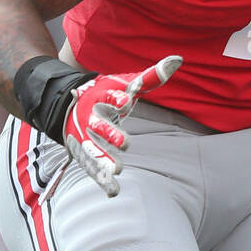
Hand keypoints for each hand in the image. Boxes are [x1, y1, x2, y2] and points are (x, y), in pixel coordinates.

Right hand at [62, 56, 181, 197]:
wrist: (71, 107)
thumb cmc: (106, 94)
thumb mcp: (126, 84)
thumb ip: (151, 76)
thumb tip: (178, 59)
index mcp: (101, 97)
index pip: (109, 96)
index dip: (118, 98)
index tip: (126, 100)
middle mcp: (92, 118)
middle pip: (100, 126)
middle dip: (110, 134)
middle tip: (125, 143)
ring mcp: (87, 138)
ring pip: (94, 150)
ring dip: (103, 161)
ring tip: (116, 171)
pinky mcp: (86, 155)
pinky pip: (93, 168)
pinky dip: (102, 180)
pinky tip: (113, 191)